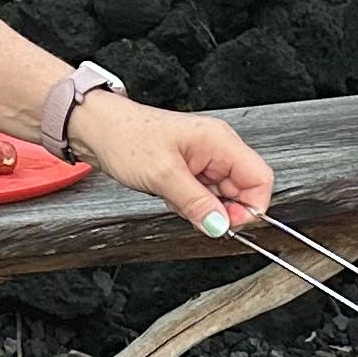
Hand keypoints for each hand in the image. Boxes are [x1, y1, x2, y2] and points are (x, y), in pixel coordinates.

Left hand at [73, 97, 273, 235]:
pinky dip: (190, 203)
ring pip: (222, 196)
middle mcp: (217, 148)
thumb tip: (221, 226)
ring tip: (174, 196)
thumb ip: (196, 203)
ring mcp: (204, 159)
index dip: (251, 206)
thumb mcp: (163, 175)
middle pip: (242, 190)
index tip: (230, 224)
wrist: (97, 129)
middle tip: (194, 213)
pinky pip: (203, 195)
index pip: (260, 178)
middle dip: (221, 209)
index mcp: (220, 141)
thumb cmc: (126, 137)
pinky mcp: (189, 169)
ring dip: (202, 207)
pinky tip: (170, 195)